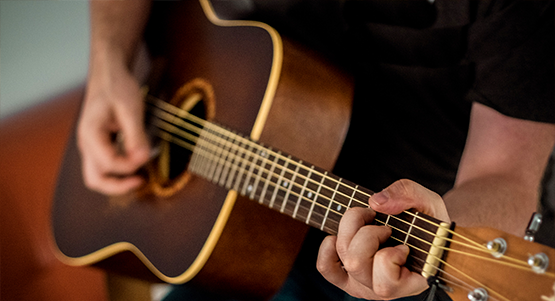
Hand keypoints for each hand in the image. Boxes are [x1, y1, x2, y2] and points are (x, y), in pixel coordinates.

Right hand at [77, 59, 150, 194]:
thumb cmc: (117, 87)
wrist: (108, 74)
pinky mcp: (99, 145)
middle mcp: (86, 144)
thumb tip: (143, 158)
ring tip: (140, 176)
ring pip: (98, 176)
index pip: (109, 164)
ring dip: (118, 180)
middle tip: (141, 181)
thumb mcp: (130, 108)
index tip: (147, 156)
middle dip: (118, 186)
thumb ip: (136, 135)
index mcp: (90, 134)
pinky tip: (135, 163)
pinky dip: (119, 171)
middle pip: (95, 180)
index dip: (131, 165)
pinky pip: (105, 166)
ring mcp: (90, 146)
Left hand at [317, 179, 449, 299]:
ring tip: (369, 222)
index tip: (404, 244)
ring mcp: (363, 284)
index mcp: (409, 283)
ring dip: (351, 231)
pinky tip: (341, 235)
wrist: (423, 232)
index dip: (390, 256)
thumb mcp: (428, 202)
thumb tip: (375, 202)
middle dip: (368, 233)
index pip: (386, 284)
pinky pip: (326, 267)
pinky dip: (328, 247)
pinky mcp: (346, 277)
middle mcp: (383, 290)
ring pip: (343, 258)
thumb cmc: (429, 222)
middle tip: (385, 226)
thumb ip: (408, 195)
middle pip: (355, 263)